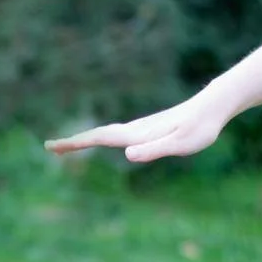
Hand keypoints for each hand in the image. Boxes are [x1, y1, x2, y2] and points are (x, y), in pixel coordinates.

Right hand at [44, 84, 236, 162]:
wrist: (211, 107)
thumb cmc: (199, 128)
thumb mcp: (179, 144)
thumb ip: (155, 149)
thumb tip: (127, 155)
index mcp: (137, 135)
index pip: (99, 139)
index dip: (75, 144)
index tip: (52, 146)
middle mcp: (134, 130)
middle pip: (97, 135)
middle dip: (73, 142)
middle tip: (50, 147)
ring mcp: (140, 128)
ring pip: (105, 134)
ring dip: (84, 139)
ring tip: (67, 146)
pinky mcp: (147, 129)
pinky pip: (116, 134)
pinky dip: (100, 137)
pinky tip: (102, 141)